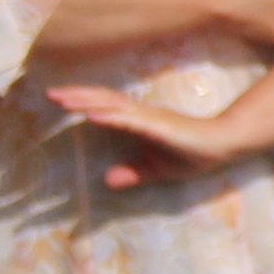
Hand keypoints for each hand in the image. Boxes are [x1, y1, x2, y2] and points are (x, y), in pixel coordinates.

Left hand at [50, 85, 272, 190]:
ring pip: (111, 105)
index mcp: (138, 121)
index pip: (105, 106)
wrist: (223, 146)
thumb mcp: (156, 169)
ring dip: (86, 101)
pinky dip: (108, 115)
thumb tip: (107, 180)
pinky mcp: (158, 125)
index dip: (82, 101)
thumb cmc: (192, 154)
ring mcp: (149, 118)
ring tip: (63, 99)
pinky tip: (91, 114)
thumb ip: (133, 172)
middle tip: (50, 93)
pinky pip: (128, 119)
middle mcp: (140, 114)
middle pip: (103, 100)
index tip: (58, 100)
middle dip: (76, 95)